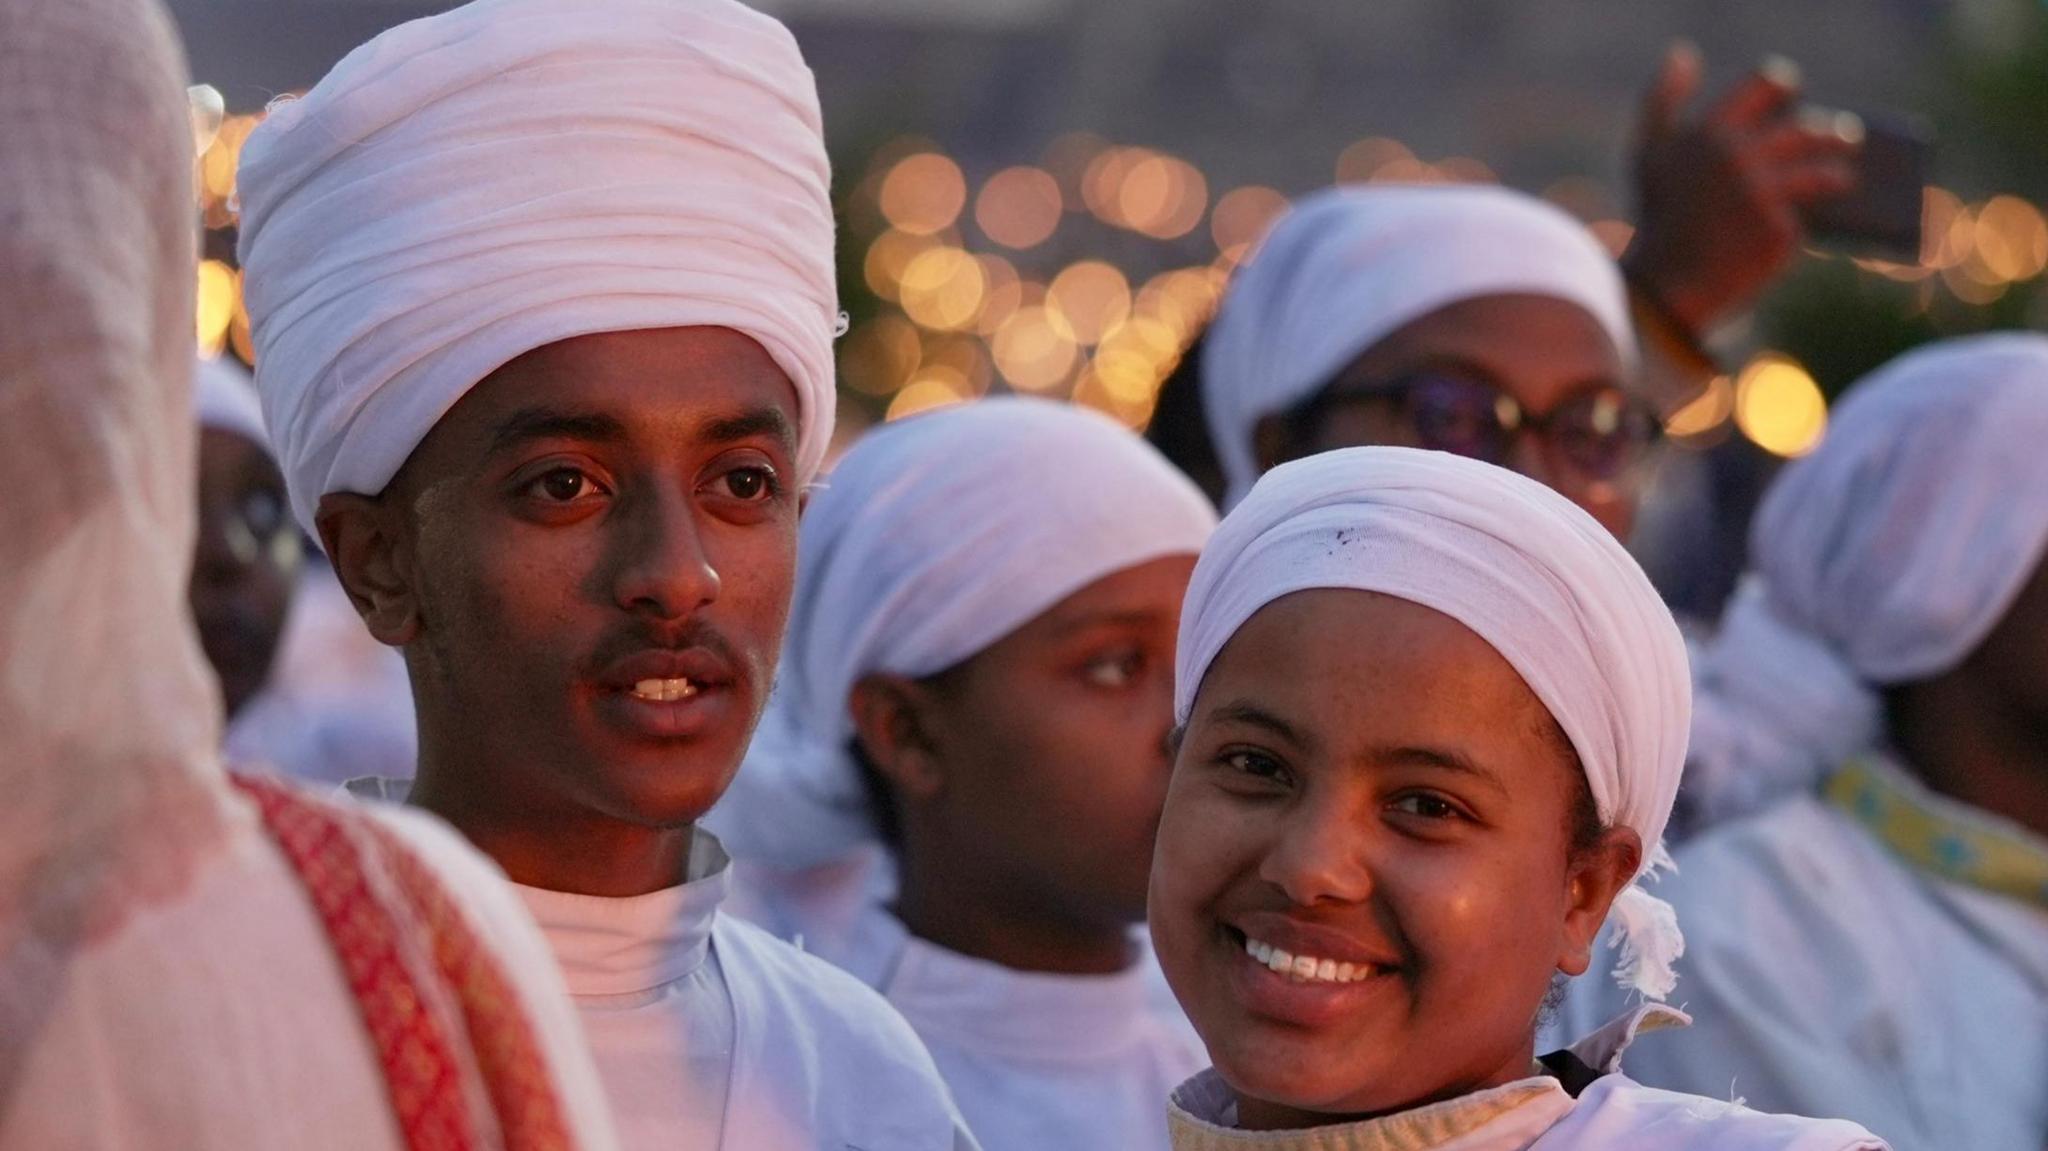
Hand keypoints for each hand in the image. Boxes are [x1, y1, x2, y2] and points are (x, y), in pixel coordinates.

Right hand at [1624, 43, 1860, 334]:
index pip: (1767, 84)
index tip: (1792, 94)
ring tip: (1847, 178)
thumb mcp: (1650, 152)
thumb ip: (1663, 98)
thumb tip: (1683, 52)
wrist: (1665, 286)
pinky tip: (1818, 225)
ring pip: (1823, 172)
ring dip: (1840, 171)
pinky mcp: (1780, 231)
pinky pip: (1810, 218)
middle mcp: (1739, 158)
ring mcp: (1762, 195)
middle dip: (1830, 132)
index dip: (1784, 86)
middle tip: (1846, 136)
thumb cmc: (1659, 216)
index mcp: (1711, 133)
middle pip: (1805, 130)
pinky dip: (1814, 219)